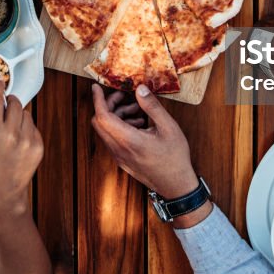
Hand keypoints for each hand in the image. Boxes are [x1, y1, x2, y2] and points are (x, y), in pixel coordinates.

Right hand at [0, 79, 43, 228]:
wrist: (4, 194)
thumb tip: (3, 107)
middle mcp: (13, 134)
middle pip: (16, 104)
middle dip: (11, 102)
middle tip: (7, 105)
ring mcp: (28, 140)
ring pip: (27, 114)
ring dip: (20, 117)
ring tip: (12, 131)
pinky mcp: (38, 146)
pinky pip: (34, 127)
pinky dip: (28, 130)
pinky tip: (20, 143)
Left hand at [91, 84, 197, 198]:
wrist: (176, 186)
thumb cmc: (175, 158)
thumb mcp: (168, 127)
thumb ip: (152, 107)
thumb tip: (140, 88)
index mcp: (129, 140)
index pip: (103, 117)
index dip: (98, 100)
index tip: (96, 87)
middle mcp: (119, 150)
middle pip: (100, 122)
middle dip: (108, 105)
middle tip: (124, 97)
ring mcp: (119, 157)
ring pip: (106, 131)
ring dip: (117, 116)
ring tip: (138, 112)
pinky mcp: (123, 161)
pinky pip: (113, 140)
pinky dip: (120, 127)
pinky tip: (139, 125)